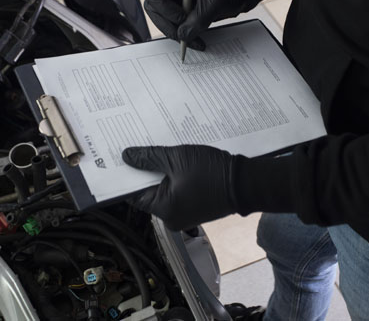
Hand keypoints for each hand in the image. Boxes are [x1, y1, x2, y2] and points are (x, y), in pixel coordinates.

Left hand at [122, 145, 239, 229]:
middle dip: (146, 171)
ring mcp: (184, 214)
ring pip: (164, 190)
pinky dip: (175, 178)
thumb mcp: (177, 158)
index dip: (128, 176)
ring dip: (162, 173)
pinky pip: (177, 192)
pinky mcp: (195, 208)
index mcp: (164, 210)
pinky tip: (177, 162)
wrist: (246, 182)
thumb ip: (149, 158)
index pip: (134, 194)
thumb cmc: (213, 173)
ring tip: (161, 153)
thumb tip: (127, 157)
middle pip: (149, 192)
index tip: (122, 160)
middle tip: (140, 150)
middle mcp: (172, 218)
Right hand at [144, 0, 261, 48]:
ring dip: (178, 35)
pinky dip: (185, 37)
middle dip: (168, 26)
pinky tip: (198, 42)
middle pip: (155, 11)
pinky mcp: (186, 14)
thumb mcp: (215, 2)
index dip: (165, 10)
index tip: (182, 18)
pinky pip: (178, 28)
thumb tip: (183, 35)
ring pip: (165, 23)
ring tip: (196, 42)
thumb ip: (198, 19)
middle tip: (184, 37)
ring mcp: (178, 2)